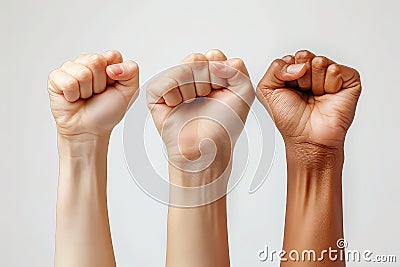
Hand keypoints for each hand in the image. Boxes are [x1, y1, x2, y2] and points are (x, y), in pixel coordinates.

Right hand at [48, 50, 138, 138]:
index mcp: (106, 63)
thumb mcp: (130, 91)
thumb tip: (112, 66)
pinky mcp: (56, 78)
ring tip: (85, 96)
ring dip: (87, 91)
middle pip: (96, 61)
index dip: (115, 74)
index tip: (112, 86)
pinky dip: (73, 95)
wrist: (90, 129)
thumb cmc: (107, 111)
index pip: (113, 55)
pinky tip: (74, 98)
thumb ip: (131, 71)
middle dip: (100, 83)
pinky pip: (68, 82)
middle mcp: (87, 62)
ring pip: (82, 72)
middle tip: (97, 93)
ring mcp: (70, 69)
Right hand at [147, 49, 253, 176]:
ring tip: (193, 104)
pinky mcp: (157, 94)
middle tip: (207, 97)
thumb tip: (214, 57)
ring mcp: (174, 85)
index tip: (223, 90)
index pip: (214, 56)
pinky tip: (177, 106)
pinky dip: (172, 94)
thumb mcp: (244, 93)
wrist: (206, 148)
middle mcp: (192, 78)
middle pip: (197, 59)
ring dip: (191, 89)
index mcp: (211, 76)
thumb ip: (238, 68)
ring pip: (182, 69)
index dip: (220, 73)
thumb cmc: (223, 126)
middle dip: (206, 80)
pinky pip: (164, 81)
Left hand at [257, 50, 360, 150]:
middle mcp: (313, 72)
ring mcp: (331, 75)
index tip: (288, 89)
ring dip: (313, 83)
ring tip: (315, 97)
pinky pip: (335, 69)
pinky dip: (329, 85)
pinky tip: (327, 97)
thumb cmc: (289, 119)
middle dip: (299, 77)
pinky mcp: (349, 80)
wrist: (307, 138)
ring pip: (319, 62)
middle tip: (302, 93)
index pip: (290, 57)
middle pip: (304, 56)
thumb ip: (275, 68)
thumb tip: (299, 63)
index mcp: (295, 72)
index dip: (287, 73)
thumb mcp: (267, 90)